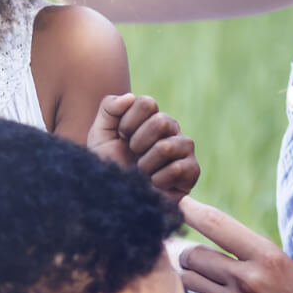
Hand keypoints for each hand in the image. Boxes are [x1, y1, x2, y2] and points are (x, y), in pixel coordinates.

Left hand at [85, 93, 199, 201]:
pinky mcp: (192, 170)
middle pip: (161, 122)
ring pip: (167, 147)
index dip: (128, 122)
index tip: (121, 136)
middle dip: (138, 143)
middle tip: (133, 155)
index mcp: (151, 116)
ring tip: (142, 171)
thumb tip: (130, 97)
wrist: (115, 195)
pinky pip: (178, 169)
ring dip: (145, 165)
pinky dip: (157, 180)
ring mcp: (184, 148)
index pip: (147, 103)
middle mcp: (171, 129)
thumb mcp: (100, 134)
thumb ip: (109, 109)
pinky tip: (154, 184)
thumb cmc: (109, 164)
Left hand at [175, 197, 292, 292]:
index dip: (191, 209)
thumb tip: (220, 245)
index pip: (217, 223)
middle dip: (189, 256)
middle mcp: (251, 277)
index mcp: (270, 257)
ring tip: (205, 290)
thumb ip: (256, 260)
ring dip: (188, 281)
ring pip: (188, 280)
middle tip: (196, 265)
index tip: (176, 201)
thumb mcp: (290, 278)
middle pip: (193, 253)